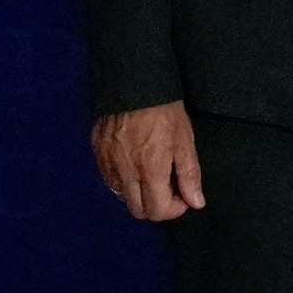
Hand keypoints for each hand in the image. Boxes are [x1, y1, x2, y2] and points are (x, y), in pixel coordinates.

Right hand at [88, 100, 203, 223]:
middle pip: (137, 210)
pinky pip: (109, 178)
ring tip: (150, 173)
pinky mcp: (97, 151)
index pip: (157, 211)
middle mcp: (125, 171)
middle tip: (168, 187)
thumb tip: (196, 203)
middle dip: (156, 206)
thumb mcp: (184, 140)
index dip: (174, 209)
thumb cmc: (164, 110)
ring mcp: (107, 162)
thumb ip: (189, 174)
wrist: (133, 81)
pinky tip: (133, 163)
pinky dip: (123, 180)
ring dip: (138, 193)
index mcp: (150, 169)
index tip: (182, 195)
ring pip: (121, 196)